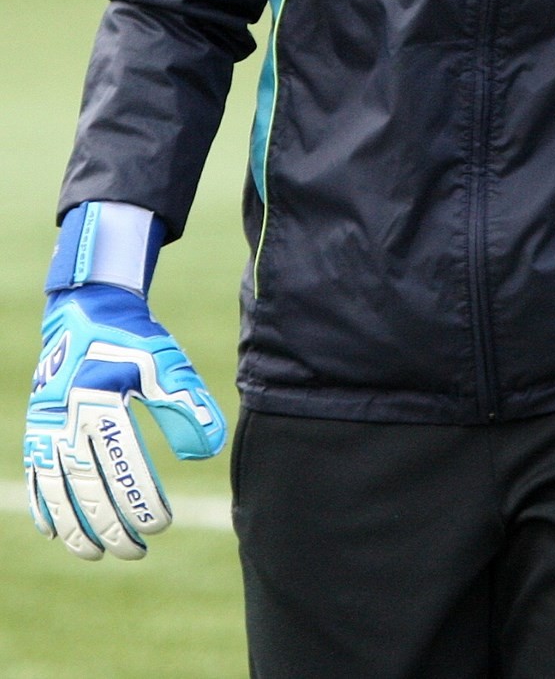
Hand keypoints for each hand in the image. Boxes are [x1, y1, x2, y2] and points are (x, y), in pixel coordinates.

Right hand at [24, 283, 225, 560]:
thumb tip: (208, 451)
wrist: (88, 310)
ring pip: (55, 490)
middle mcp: (66, 418)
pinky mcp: (36, 427)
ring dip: (74, 528)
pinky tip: (55, 533)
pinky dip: (43, 507)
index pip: (121, 466)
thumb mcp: (165, 363)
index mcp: (99, 401)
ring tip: (97, 554)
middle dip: (110, 526)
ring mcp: (45, 425)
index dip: (139, 501)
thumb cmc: (134, 340)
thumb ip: (186, 404)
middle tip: (136, 551)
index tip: (160, 524)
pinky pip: (35, 475)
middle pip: (86, 487)